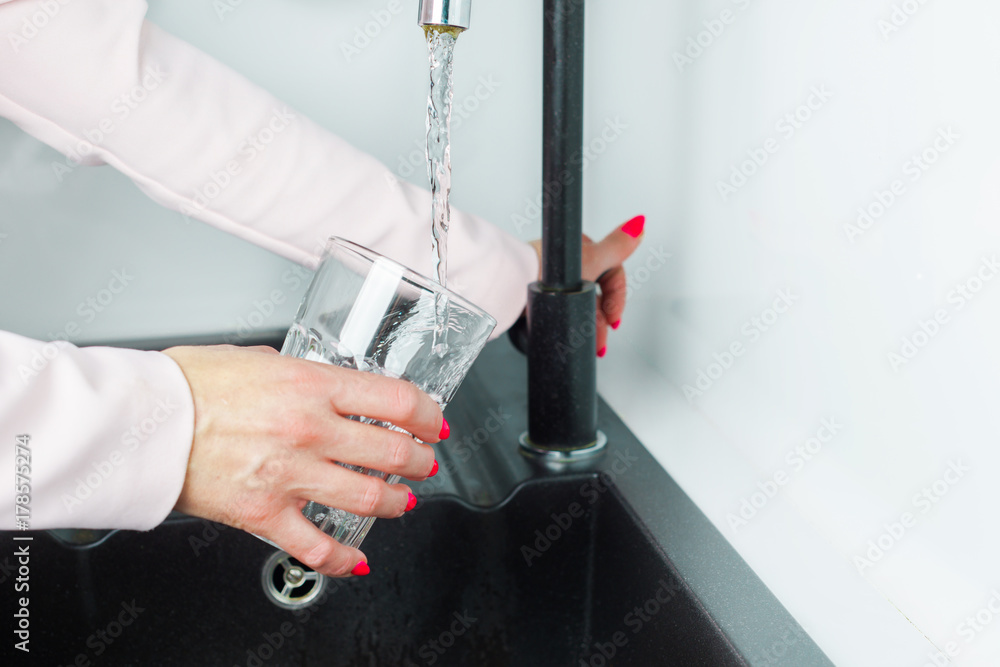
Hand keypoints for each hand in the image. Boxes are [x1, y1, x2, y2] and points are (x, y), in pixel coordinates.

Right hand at [162, 344, 442, 577]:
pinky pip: (315, 547)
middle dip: (420, 460)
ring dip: (396, 502)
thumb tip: (319, 382)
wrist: (141, 421)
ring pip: (368, 498)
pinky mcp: (264, 513)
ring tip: (402, 501)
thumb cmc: (187, 384)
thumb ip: (298, 372)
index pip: (395, 400)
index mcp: (311, 385)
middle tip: (424, 462)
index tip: (434, 422)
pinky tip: (356, 561)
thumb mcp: (256, 356)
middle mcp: (310, 429)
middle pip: (392, 451)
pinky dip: (342, 560)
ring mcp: (290, 474)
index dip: (427, 414)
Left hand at [530, 214, 644, 355]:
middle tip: (602, 338)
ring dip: (590, 327)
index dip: (617, 299)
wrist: (515, 284)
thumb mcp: (593, 259)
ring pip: (580, 306)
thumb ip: (618, 245)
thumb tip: (638, 224)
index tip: (615, 319)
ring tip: (591, 344)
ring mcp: (554, 280)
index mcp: (583, 252)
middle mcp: (569, 265)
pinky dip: (570, 325)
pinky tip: (571, 335)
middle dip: (603, 320)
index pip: (612, 276)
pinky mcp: (540, 295)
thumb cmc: (549, 272)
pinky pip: (562, 312)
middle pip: (596, 295)